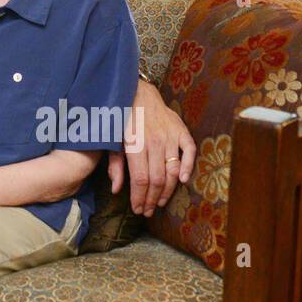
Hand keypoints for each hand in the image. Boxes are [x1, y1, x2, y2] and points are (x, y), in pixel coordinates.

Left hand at [107, 79, 196, 215]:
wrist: (137, 91)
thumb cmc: (121, 117)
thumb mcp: (111, 139)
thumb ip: (114, 164)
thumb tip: (116, 190)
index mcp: (135, 144)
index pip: (141, 179)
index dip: (139, 198)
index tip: (137, 209)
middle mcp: (155, 142)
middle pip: (158, 179)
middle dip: (152, 199)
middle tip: (148, 211)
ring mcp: (170, 136)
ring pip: (173, 170)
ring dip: (168, 190)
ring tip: (160, 202)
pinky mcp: (181, 130)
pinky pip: (190, 151)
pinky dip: (188, 167)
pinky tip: (183, 180)